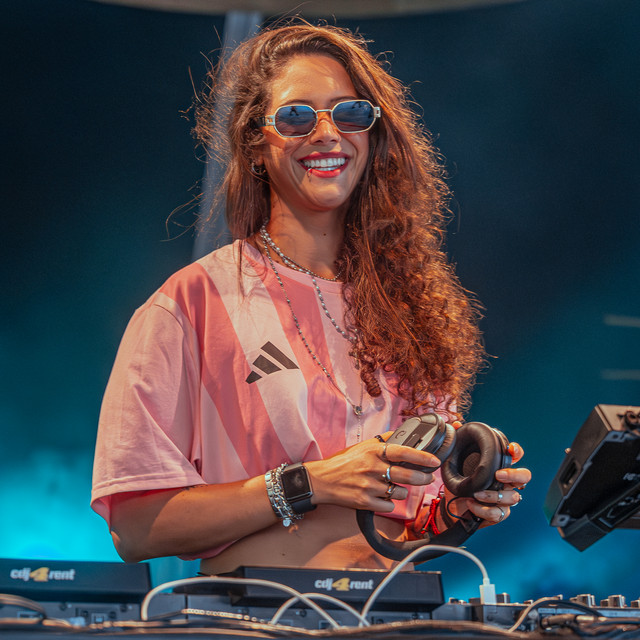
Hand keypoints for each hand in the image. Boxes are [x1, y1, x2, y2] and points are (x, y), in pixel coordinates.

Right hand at [307, 432, 438, 512]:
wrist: (321, 480)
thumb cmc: (343, 463)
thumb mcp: (362, 446)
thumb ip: (382, 441)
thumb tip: (401, 433)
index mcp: (373, 451)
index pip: (403, 452)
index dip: (422, 457)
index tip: (434, 461)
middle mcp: (372, 468)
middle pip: (406, 475)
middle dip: (421, 478)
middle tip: (426, 477)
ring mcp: (369, 486)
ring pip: (399, 492)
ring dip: (400, 491)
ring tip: (391, 487)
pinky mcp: (365, 502)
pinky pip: (388, 506)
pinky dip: (387, 503)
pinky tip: (380, 497)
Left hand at [445, 442, 530, 527]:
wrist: (453, 506)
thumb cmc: (461, 482)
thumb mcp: (457, 462)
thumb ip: (458, 443)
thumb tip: (456, 424)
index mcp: (499, 466)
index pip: (516, 456)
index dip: (517, 451)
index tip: (510, 449)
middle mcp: (506, 482)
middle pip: (525, 476)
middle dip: (515, 474)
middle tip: (498, 474)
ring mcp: (505, 498)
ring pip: (513, 497)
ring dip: (493, 496)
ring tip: (476, 493)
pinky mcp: (499, 513)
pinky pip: (497, 513)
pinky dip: (483, 509)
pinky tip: (471, 504)